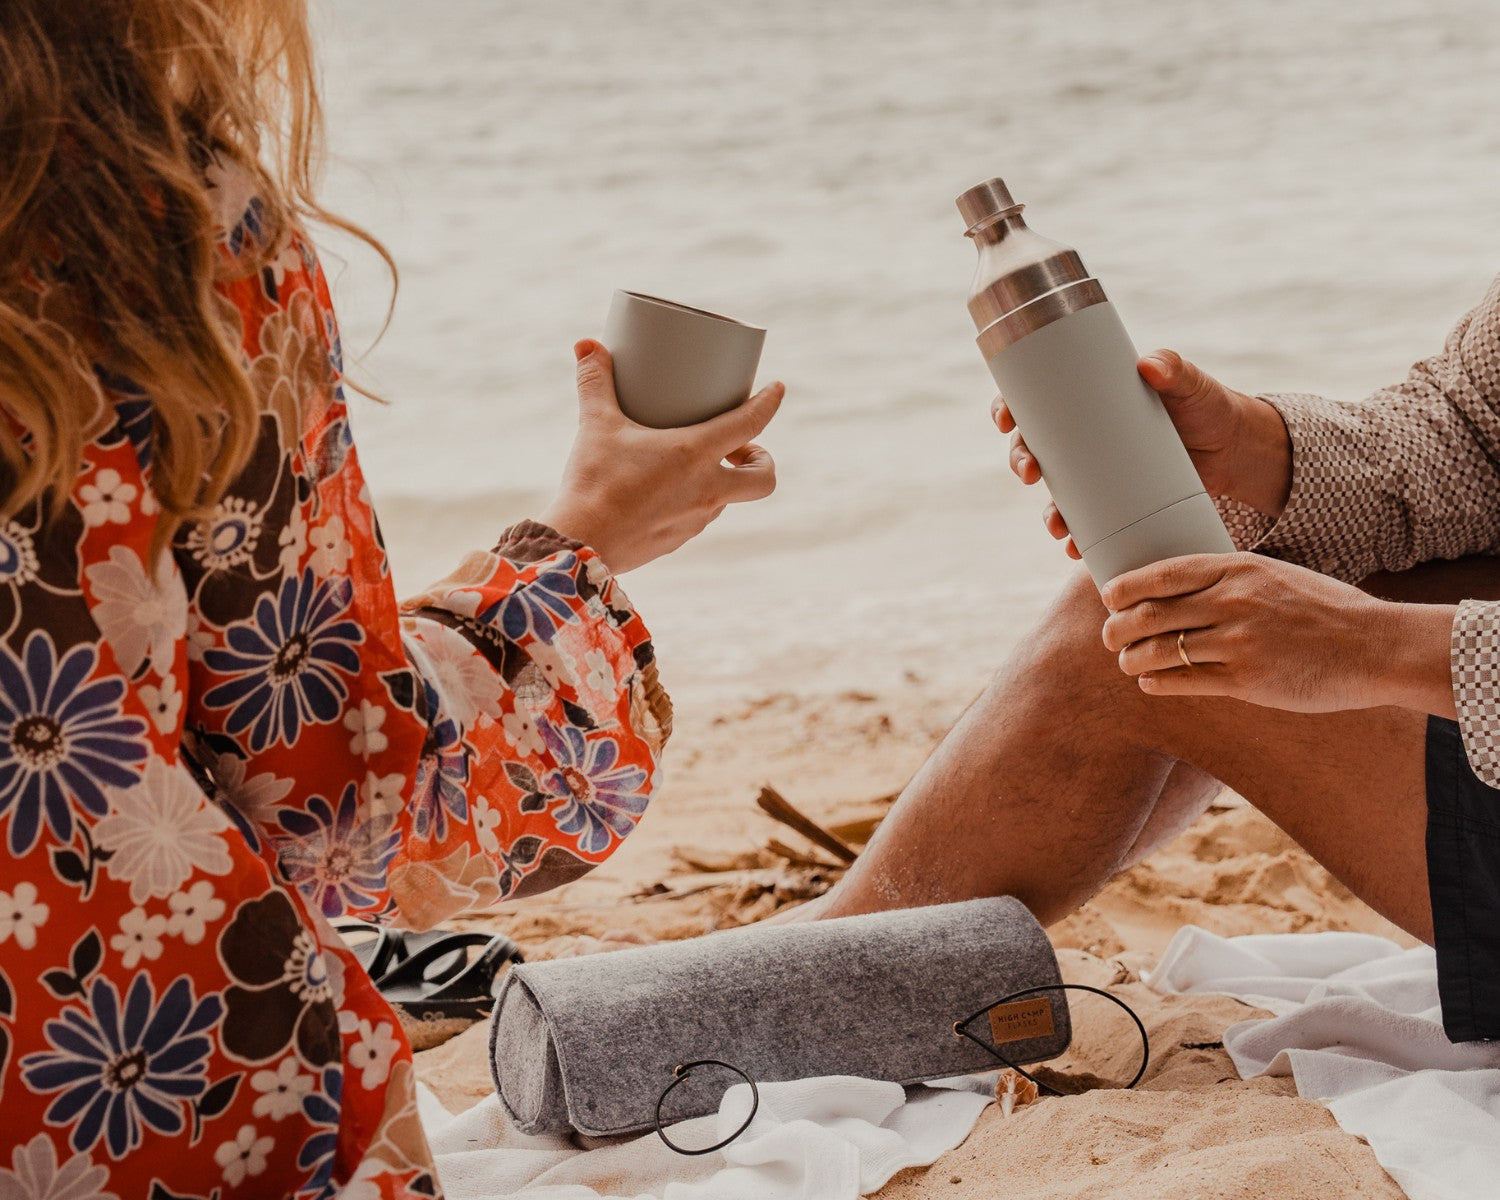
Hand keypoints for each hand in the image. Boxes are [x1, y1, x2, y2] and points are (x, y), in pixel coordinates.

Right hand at [539, 340, 782, 573]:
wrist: (582, 543)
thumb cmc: (593, 482)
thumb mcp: (595, 426)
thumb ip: (595, 382)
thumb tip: (586, 344)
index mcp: (695, 454)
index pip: (750, 423)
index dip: (769, 402)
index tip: (778, 388)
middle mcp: (707, 489)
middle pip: (763, 479)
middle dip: (762, 460)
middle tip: (742, 447)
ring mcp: (696, 519)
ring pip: (729, 499)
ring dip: (724, 480)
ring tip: (694, 465)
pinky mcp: (679, 540)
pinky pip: (700, 518)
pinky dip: (696, 502)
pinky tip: (668, 494)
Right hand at [992, 350, 1291, 556]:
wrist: (1235, 451)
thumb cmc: (1208, 407)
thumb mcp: (1190, 384)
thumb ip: (1174, 369)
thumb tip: (1150, 364)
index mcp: (1087, 402)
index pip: (1034, 402)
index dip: (1008, 409)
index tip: (1005, 419)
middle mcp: (1084, 440)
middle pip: (1032, 449)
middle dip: (1020, 462)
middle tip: (1029, 473)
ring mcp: (1098, 475)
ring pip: (1054, 494)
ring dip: (1046, 512)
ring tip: (1056, 526)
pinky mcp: (1117, 505)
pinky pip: (1086, 525)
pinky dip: (1077, 539)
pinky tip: (1075, 549)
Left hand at [1099, 552, 1455, 715]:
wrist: (1375, 647)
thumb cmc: (1325, 610)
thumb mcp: (1276, 576)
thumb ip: (1231, 580)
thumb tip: (1180, 589)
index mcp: (1239, 569)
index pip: (1163, 574)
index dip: (1126, 587)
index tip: (1110, 596)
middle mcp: (1233, 602)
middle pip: (1150, 614)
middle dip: (1118, 628)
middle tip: (1110, 636)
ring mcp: (1238, 642)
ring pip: (1160, 651)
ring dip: (1133, 659)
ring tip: (1127, 662)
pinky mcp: (1246, 680)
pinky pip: (1184, 681)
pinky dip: (1158, 683)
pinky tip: (1150, 683)